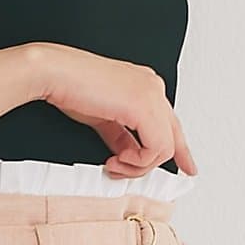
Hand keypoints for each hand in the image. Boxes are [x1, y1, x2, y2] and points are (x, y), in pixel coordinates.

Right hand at [30, 43, 196, 179]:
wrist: (56, 74)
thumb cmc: (72, 90)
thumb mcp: (103, 120)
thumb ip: (121, 137)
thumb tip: (129, 154)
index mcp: (145, 86)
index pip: (171, 124)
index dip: (181, 150)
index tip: (188, 169)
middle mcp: (153, 87)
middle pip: (172, 138)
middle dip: (149, 165)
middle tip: (122, 170)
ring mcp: (151, 94)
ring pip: (164, 148)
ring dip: (137, 166)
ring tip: (114, 163)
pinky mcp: (144, 106)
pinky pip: (156, 148)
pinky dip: (137, 162)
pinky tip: (117, 159)